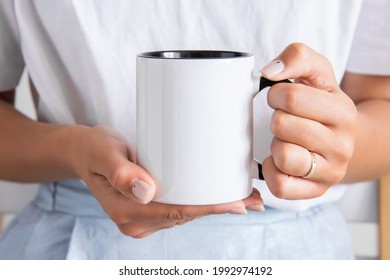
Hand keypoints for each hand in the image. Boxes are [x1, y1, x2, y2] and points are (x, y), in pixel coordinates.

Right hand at [68, 125, 263, 237]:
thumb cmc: (94, 149)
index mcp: (126, 212)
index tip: (239, 203)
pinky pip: (180, 209)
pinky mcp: (148, 208)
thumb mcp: (104, 153)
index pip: (177, 212)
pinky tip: (220, 197)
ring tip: (245, 197)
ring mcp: (143, 218)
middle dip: (221, 209)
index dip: (210, 209)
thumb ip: (120, 171)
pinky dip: (202, 203)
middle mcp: (136, 221)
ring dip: (215, 207)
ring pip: (187, 214)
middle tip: (254, 199)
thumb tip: (146, 192)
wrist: (85, 152)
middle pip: (187, 216)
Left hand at [260, 43, 356, 198]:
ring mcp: (331, 172)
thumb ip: (297, 57)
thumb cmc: (321, 104)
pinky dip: (272, 171)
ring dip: (276, 145)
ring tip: (287, 140)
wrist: (340, 138)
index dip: (275, 94)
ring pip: (283, 156)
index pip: (291, 97)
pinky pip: (280, 185)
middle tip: (286, 121)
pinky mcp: (315, 191)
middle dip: (276, 119)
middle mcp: (342, 145)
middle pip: (283, 125)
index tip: (281, 98)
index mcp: (343, 112)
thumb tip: (270, 71)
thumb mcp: (316, 73)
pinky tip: (280, 160)